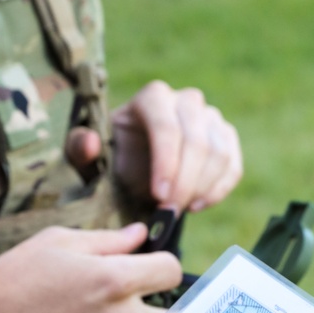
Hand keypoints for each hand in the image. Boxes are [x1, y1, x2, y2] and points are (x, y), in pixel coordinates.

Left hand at [67, 80, 243, 212]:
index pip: (166, 126)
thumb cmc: (110, 160)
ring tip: (178, 212)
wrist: (134, 167)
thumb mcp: (87, 158)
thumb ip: (81, 150)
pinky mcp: (225, 138)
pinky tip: (196, 206)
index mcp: (151, 98)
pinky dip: (219, 190)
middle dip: (184, 182)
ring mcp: (210, 118)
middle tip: (168, 214)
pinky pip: (232, 165)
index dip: (167, 163)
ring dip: (201, 188)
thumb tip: (89, 142)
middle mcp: (185, 101)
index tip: (159, 197)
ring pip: (218, 153)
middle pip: (196, 140)